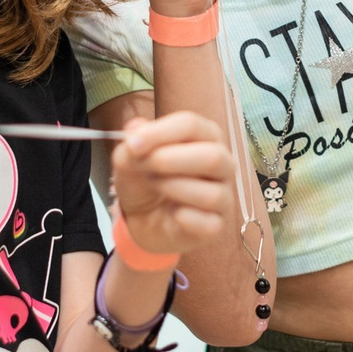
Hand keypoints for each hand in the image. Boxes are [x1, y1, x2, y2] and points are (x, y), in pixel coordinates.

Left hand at [110, 111, 230, 256]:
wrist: (142, 218)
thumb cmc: (144, 180)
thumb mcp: (128, 158)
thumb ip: (132, 143)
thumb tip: (135, 132)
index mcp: (205, 136)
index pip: (191, 125)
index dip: (160, 133)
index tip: (133, 145)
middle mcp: (222, 163)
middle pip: (213, 157)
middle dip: (170, 161)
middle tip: (145, 167)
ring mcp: (224, 196)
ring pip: (211, 194)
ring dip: (173, 189)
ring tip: (155, 187)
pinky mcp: (217, 225)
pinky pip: (208, 224)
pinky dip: (183, 218)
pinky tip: (171, 214)